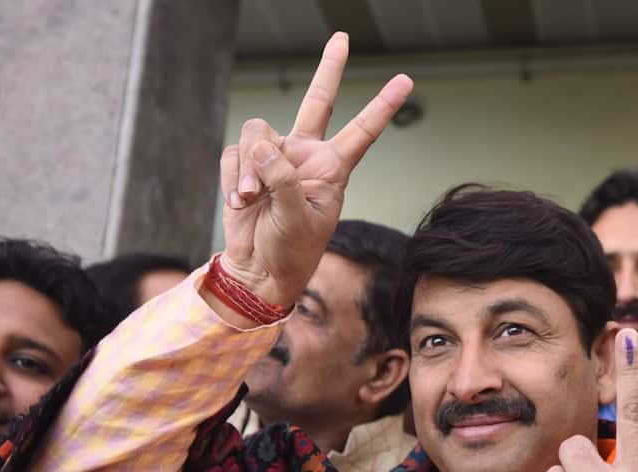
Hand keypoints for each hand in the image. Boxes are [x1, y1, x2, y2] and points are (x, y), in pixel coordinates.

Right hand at [217, 33, 412, 310]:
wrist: (258, 269)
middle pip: (318, 102)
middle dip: (329, 69)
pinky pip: (233, 154)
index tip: (406, 81)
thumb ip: (283, 180)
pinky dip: (232, 178)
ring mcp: (274, 157)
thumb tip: (263, 146)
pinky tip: (240, 201)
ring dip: (248, 168)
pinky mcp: (244, 164)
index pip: (362, 133)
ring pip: (257, 133)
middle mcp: (305, 156)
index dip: (382, 107)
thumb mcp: (296, 219)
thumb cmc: (290, 251)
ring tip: (251, 199)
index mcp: (331, 170)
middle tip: (343, 37)